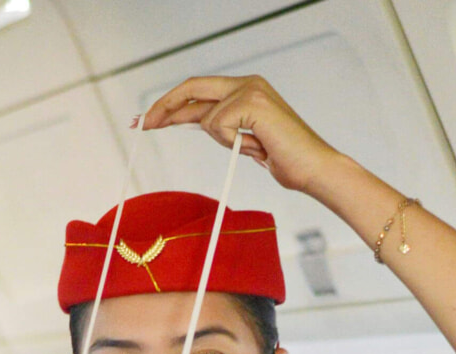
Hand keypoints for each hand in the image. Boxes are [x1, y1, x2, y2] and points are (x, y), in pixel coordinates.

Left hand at [141, 75, 340, 194]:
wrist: (313, 169)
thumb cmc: (284, 159)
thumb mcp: (243, 140)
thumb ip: (221, 126)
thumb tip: (191, 121)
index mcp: (245, 88)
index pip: (198, 91)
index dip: (171, 105)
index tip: (148, 120)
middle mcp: (247, 82)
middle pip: (191, 88)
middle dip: (164, 107)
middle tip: (142, 125)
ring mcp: (250, 89)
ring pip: (206, 116)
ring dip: (223, 140)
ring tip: (253, 147)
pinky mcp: (252, 101)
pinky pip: (218, 125)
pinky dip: (231, 142)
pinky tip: (257, 145)